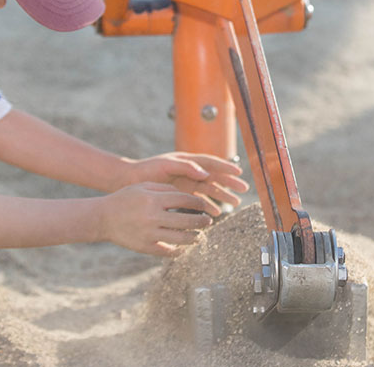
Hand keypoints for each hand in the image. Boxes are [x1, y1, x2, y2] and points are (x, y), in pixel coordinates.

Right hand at [97, 182, 214, 256]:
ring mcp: (149, 234)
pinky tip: (183, 247)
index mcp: (153, 199)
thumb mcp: (143, 187)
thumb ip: (165, 189)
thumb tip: (187, 197)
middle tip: (208, 221)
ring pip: (181, 238)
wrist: (102, 218)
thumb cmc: (125, 199)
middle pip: (187, 221)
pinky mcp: (145, 247)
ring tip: (199, 235)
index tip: (205, 206)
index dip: (198, 203)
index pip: (184, 200)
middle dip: (202, 222)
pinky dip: (179, 250)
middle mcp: (152, 217)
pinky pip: (168, 251)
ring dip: (194, 237)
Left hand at [126, 152, 248, 213]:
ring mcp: (186, 183)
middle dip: (229, 182)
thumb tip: (205, 174)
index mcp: (187, 161)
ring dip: (222, 195)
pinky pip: (198, 199)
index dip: (225, 167)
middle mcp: (189, 171)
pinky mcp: (181, 194)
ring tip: (234, 203)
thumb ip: (186, 168)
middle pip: (214, 176)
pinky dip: (207, 205)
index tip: (238, 172)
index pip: (210, 163)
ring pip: (209, 189)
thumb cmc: (147, 170)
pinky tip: (214, 213)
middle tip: (243, 189)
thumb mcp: (165, 166)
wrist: (129, 180)